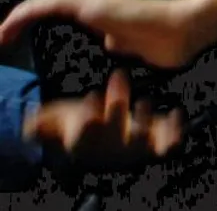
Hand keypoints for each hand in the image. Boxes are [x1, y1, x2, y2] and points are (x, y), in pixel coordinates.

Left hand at [0, 0, 216, 70]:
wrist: (190, 28)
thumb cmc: (173, 42)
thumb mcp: (138, 48)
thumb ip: (122, 43)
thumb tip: (110, 42)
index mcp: (106, 15)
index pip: (64, 10)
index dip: (38, 20)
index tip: (18, 39)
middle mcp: (98, 5)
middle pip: (51, 3)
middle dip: (22, 19)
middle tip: (2, 38)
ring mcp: (96, 3)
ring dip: (20, 15)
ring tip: (0, 35)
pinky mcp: (95, 6)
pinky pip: (53, 3)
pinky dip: (28, 13)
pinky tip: (10, 26)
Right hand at [25, 70, 186, 171]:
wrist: (106, 139)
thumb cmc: (82, 123)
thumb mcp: (61, 119)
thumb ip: (46, 121)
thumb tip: (31, 122)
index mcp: (86, 142)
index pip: (84, 133)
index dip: (88, 117)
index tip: (92, 96)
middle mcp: (110, 148)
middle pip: (114, 130)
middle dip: (116, 105)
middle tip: (119, 77)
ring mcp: (133, 147)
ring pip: (140, 141)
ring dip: (144, 122)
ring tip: (144, 101)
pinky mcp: (155, 143)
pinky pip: (166, 144)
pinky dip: (173, 133)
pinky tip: (177, 114)